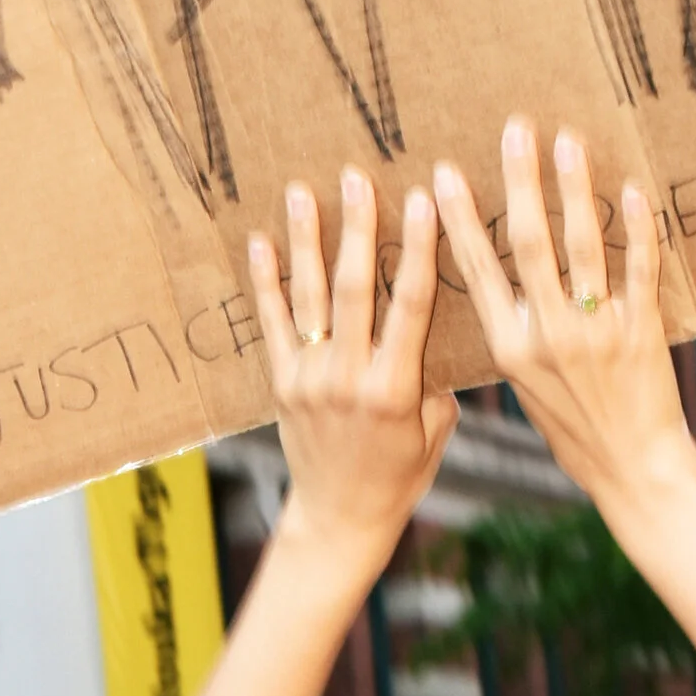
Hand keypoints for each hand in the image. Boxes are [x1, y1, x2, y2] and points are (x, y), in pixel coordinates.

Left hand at [249, 170, 454, 557]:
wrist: (341, 519)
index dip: (417, 249)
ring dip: (306, 240)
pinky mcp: (283, 384)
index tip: (423, 200)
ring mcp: (310, 380)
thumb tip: (431, 321)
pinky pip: (272, 325)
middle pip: (353, 290)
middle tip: (358, 177)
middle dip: (357, 228)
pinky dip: (266, 282)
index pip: (409, 306)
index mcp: (395, 390)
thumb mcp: (436, 430)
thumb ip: (433, 376)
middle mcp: (348, 380)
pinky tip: (260, 242)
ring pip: (309, 298)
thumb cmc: (400, 476)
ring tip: (302, 191)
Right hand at [433, 122, 695, 524]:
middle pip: (527, 243)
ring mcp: (595, 330)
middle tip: (515, 130)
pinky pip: (639, 269)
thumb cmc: (574, 433)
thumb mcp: (525, 390)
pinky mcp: (640, 330)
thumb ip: (513, 338)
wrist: (633, 469)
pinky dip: (638, 228)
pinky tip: (632, 190)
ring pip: (583, 245)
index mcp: (508, 347)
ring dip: (574, 188)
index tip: (447, 174)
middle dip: (520, 180)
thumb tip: (499, 292)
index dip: (460, 219)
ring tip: (568, 141)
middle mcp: (546, 333)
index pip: (477, 270)